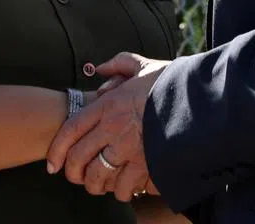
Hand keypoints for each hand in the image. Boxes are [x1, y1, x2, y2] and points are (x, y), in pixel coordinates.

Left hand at [47, 53, 170, 201]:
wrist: (202, 100)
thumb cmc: (172, 84)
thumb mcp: (144, 66)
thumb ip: (119, 64)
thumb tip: (100, 68)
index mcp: (109, 104)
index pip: (70, 129)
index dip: (56, 150)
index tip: (52, 164)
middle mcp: (114, 127)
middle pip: (78, 158)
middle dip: (73, 173)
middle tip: (76, 177)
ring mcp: (129, 147)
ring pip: (97, 176)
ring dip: (95, 185)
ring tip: (100, 185)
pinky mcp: (147, 165)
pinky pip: (123, 187)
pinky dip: (121, 191)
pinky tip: (125, 187)